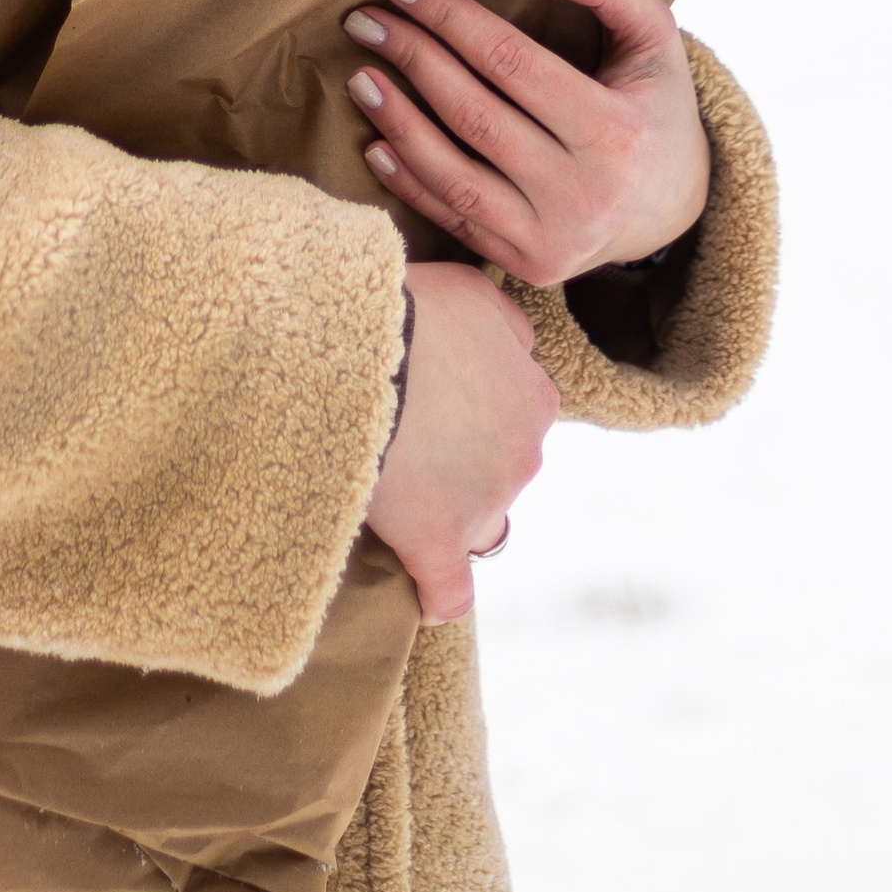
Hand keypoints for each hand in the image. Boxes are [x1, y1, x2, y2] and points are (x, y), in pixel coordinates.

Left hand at [343, 0, 709, 287]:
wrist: (672, 208)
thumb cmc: (653, 104)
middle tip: (364, 20)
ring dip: (398, 123)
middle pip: (474, 114)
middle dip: (411, 58)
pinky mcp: (529, 265)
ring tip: (358, 77)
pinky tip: (375, 143)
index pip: (510, 61)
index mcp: (615, 129)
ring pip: (455, 177)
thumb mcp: (654, 35)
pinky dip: (409, 184)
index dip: (449, 18)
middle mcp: (584, 191)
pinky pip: (455, 221)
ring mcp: (554, 237)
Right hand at [364, 262, 557, 623]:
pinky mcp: (439, 542)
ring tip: (396, 495)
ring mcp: (485, 503)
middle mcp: (524, 452)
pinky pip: (449, 590)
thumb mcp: (470, 291)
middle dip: (467, 463)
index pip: (518, 415)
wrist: (356, 350)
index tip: (439, 405)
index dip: (477, 411)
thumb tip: (517, 341)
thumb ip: (504, 321)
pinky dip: (438, 596)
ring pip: (479, 523)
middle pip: (501, 470)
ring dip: (450, 513)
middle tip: (411, 440)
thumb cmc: (407, 311)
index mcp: (535, 395)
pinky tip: (424, 599)